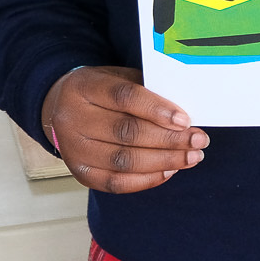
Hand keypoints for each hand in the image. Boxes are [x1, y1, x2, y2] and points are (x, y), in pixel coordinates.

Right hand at [40, 66, 206, 193]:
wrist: (61, 108)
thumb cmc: (101, 91)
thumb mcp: (119, 77)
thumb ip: (147, 90)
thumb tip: (183, 114)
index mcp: (84, 88)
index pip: (124, 97)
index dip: (157, 109)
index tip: (185, 120)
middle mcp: (73, 119)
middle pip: (126, 133)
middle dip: (169, 140)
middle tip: (198, 141)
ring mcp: (74, 150)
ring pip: (123, 161)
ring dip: (164, 161)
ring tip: (191, 157)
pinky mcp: (80, 173)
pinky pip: (116, 182)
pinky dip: (146, 179)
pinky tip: (169, 171)